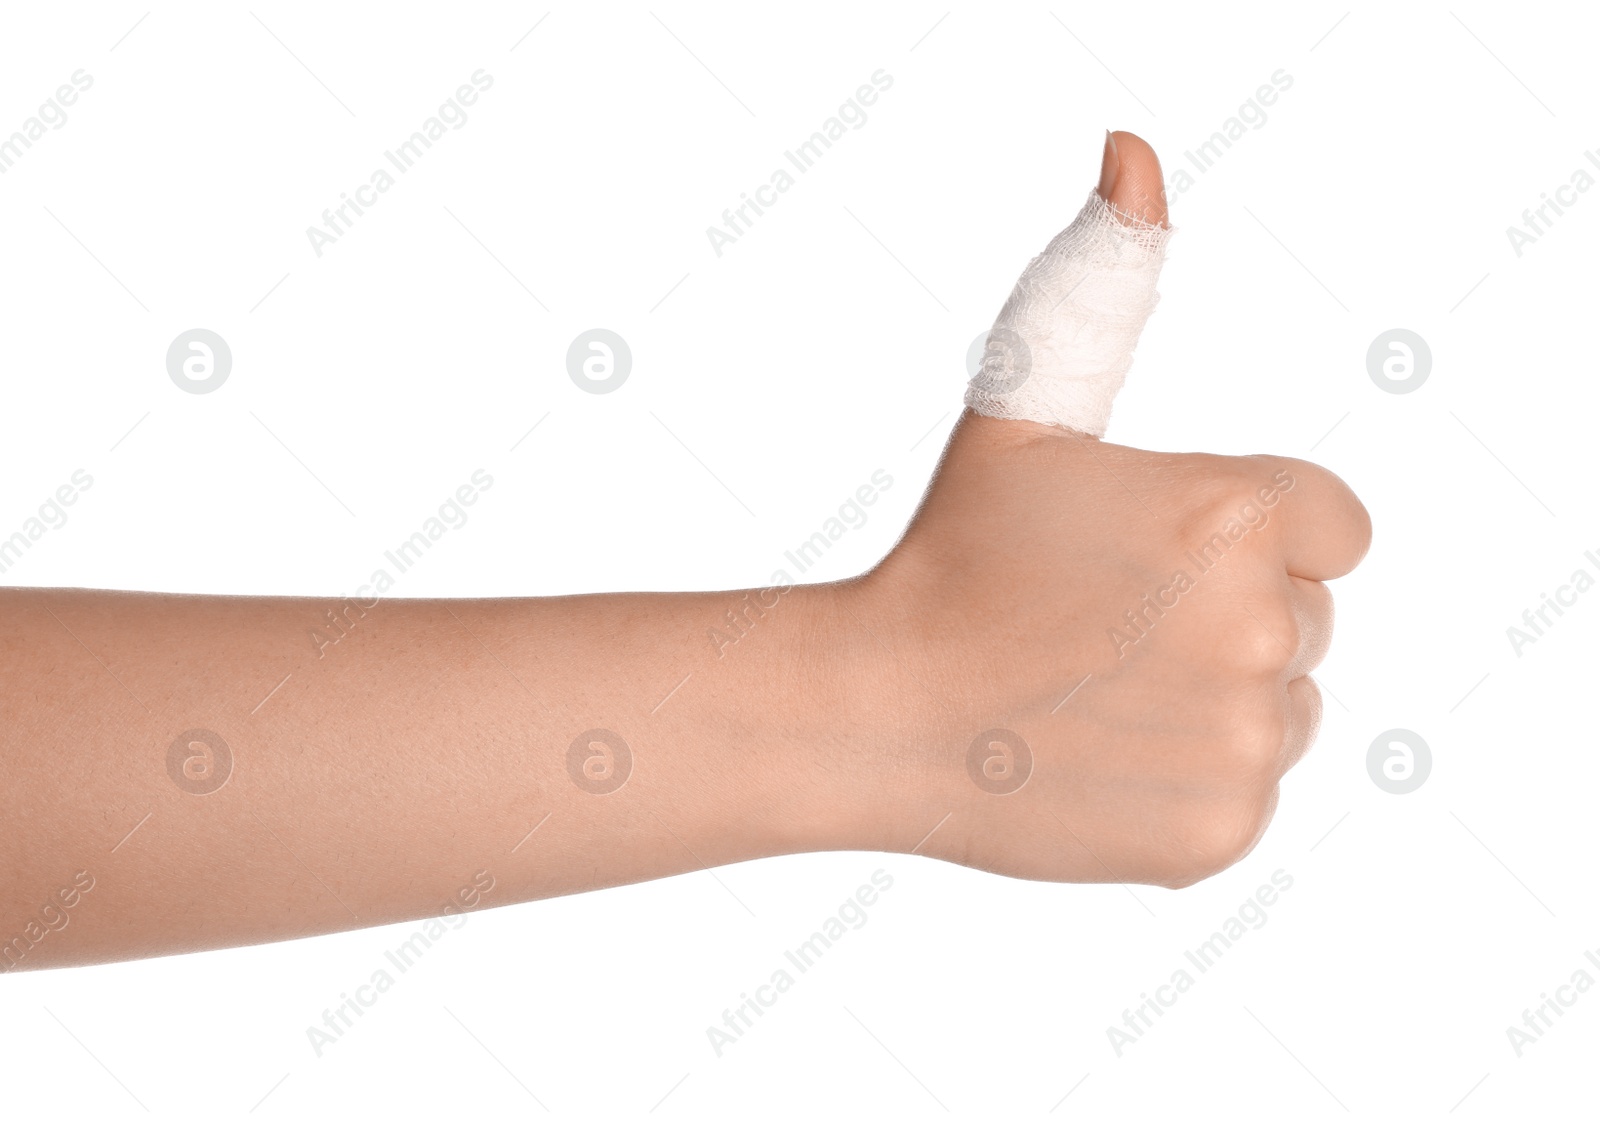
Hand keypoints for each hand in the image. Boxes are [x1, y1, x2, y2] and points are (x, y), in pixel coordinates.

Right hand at [851, 132, 1370, 888]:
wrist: (877, 711)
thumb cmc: (952, 549)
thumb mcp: (1022, 403)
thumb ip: (1100, 282)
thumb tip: (1133, 155)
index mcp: (1237, 514)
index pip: (1331, 526)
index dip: (1244, 538)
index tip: (1154, 557)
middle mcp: (1263, 628)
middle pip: (1305, 618)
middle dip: (1222, 617)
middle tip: (1101, 625)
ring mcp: (1246, 740)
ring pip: (1284, 706)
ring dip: (1211, 698)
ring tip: (1095, 689)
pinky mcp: (1223, 831)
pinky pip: (1246, 788)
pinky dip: (1187, 779)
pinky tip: (1098, 753)